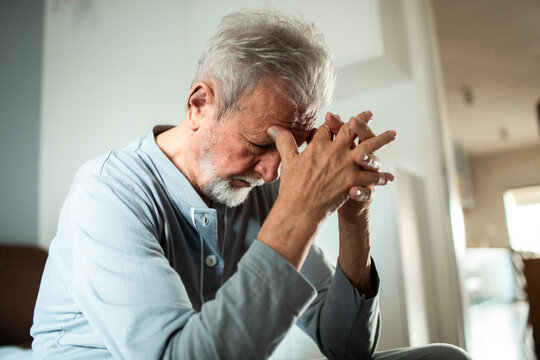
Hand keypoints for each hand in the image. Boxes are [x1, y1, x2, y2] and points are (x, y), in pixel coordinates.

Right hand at [270, 114, 394, 222]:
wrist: (300, 208)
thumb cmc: (292, 186)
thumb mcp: (288, 160)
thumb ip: (284, 141)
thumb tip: (272, 127)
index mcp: (319, 145)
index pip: (329, 128)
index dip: (334, 121)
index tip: (338, 117)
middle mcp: (335, 151)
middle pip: (351, 130)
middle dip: (362, 121)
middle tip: (370, 114)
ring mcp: (346, 165)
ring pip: (368, 147)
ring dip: (382, 140)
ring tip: (393, 133)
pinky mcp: (354, 181)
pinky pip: (372, 177)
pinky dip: (381, 177)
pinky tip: (389, 177)